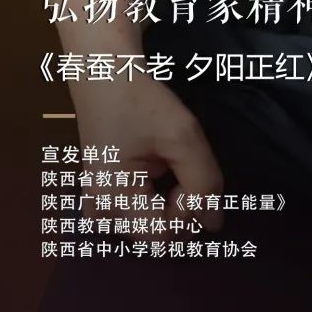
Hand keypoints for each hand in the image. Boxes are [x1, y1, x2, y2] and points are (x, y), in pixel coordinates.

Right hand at [72, 77, 225, 235]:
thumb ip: (204, 181)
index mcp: (110, 200)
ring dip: (170, 207)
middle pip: (156, 237)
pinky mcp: (102, 200)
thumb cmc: (140, 100)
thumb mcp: (182, 134)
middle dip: (180, 211)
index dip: (188, 211)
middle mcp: (99, 215)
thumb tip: (214, 225)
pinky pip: (139, 216)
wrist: (105, 74)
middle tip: (181, 168)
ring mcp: (97, 210)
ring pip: (150, 229)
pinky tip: (158, 174)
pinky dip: (157, 201)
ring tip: (169, 168)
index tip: (188, 173)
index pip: (164, 235)